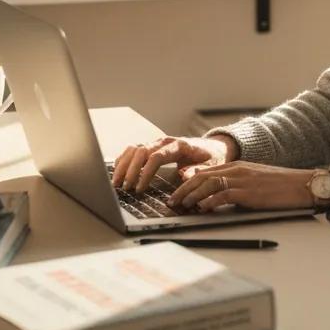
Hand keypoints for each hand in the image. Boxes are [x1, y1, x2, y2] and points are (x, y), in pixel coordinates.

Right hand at [112, 134, 238, 192]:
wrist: (213, 146)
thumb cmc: (211, 157)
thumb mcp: (211, 166)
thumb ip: (198, 171)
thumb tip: (184, 176)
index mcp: (179, 145)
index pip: (156, 157)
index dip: (145, 173)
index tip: (139, 189)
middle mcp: (165, 141)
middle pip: (141, 151)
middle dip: (130, 170)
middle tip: (125, 188)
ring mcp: (157, 142)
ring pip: (134, 148)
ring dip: (123, 164)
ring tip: (117, 182)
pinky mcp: (153, 146)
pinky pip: (133, 149)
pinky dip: (124, 159)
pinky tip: (118, 172)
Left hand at [168, 162, 314, 214]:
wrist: (303, 185)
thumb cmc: (282, 187)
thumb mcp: (255, 183)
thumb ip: (237, 187)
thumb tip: (218, 200)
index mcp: (238, 166)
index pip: (206, 171)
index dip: (188, 183)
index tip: (177, 193)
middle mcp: (237, 170)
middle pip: (202, 176)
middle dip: (183, 189)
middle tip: (172, 201)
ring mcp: (243, 179)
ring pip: (208, 183)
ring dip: (192, 195)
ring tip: (182, 206)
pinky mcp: (249, 191)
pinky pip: (223, 194)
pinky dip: (209, 201)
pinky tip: (202, 208)